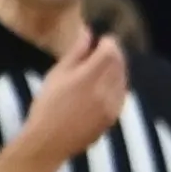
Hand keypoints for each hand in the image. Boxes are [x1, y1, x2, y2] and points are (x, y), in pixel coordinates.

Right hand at [24, 33, 129, 164]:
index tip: (103, 39)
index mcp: (88, 77)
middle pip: (120, 64)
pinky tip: (107, 84)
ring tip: (104, 65)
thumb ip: (76, 53)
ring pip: (123, 79)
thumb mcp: (57, 74)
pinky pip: (122, 94)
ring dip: (118, 68)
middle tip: (105, 49)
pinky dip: (118, 84)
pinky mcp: (114, 117)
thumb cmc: (47, 104)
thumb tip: (88, 31)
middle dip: (115, 54)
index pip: (111, 52)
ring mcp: (112, 106)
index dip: (110, 42)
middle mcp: (105, 91)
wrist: (50, 140)